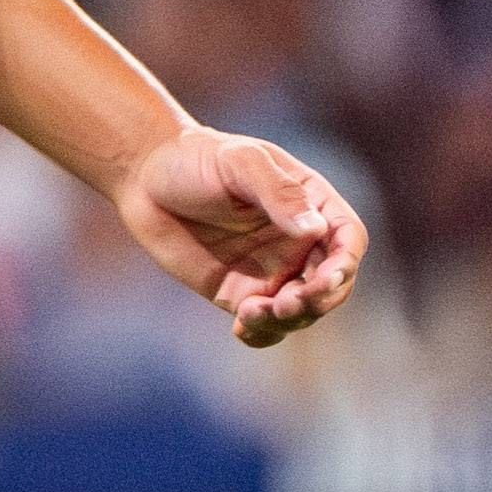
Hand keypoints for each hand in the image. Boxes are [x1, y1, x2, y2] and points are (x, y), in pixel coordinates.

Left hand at [113, 124, 365, 347]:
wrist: (143, 178)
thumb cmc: (195, 158)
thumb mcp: (239, 162)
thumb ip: (278, 193)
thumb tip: (314, 230)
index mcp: (312, 205)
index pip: (348, 239)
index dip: (345, 263)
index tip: (326, 277)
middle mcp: (300, 243)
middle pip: (332, 283)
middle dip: (318, 299)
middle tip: (287, 303)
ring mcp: (273, 270)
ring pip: (300, 309)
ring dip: (287, 319)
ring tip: (252, 311)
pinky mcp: (240, 293)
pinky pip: (264, 323)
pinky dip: (262, 333)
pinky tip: (242, 328)